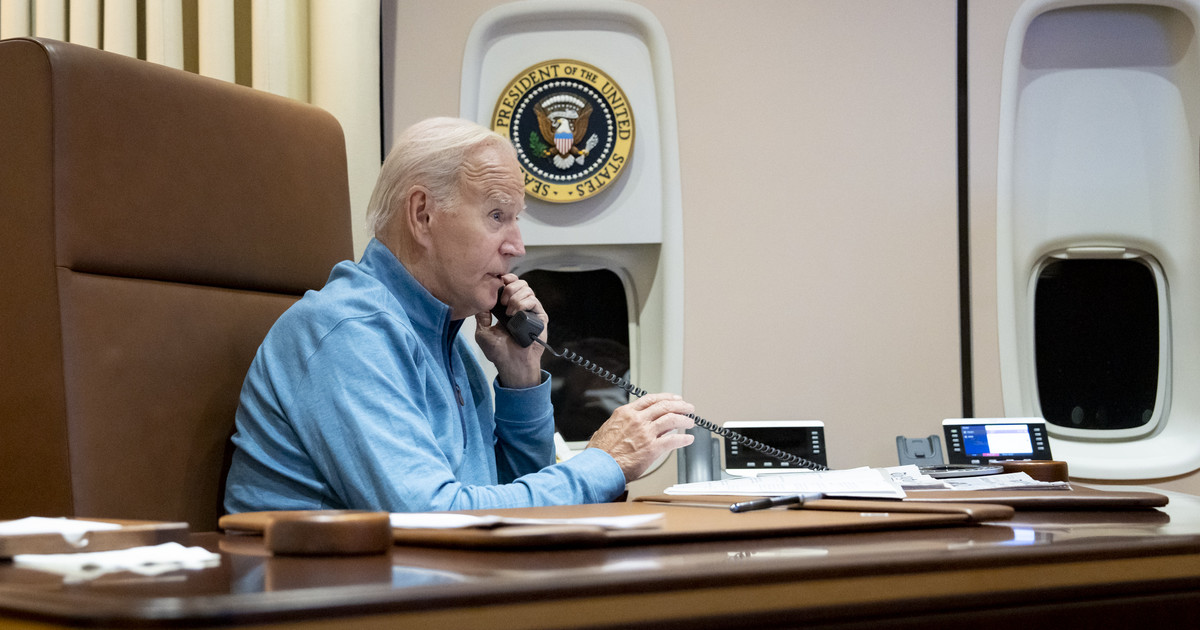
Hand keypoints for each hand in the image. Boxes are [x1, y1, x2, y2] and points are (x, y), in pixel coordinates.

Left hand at [474, 274, 546, 388]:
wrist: (512, 363)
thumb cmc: (498, 352)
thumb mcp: (482, 332)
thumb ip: (480, 316)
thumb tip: (478, 302)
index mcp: (506, 308)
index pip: (509, 285)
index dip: (505, 279)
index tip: (499, 281)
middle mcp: (519, 307)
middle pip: (519, 283)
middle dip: (509, 288)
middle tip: (502, 301)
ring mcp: (530, 311)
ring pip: (527, 290)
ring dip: (515, 297)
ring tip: (509, 312)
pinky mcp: (540, 317)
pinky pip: (534, 300)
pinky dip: (524, 303)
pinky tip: (516, 313)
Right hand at [586, 393, 695, 481]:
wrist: (598, 467)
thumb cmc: (600, 453)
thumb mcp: (608, 429)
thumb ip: (622, 424)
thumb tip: (631, 424)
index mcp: (626, 413)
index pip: (650, 399)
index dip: (666, 397)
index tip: (674, 399)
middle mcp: (637, 420)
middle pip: (664, 406)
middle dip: (680, 405)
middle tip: (688, 407)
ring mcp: (645, 433)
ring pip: (672, 419)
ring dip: (684, 419)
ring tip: (691, 422)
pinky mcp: (652, 449)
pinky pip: (673, 440)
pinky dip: (683, 439)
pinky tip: (688, 440)